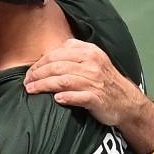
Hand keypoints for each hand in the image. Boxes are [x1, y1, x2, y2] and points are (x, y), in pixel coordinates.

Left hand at [24, 38, 153, 153]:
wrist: (127, 101)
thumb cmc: (105, 81)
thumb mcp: (94, 60)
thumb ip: (75, 52)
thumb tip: (49, 54)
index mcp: (90, 52)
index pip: (57, 53)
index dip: (40, 62)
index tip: (30, 72)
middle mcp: (92, 64)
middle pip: (57, 66)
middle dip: (37, 74)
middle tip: (26, 82)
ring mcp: (95, 81)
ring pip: (62, 80)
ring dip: (43, 85)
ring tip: (31, 90)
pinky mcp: (97, 98)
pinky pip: (77, 96)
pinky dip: (65, 97)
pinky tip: (56, 99)